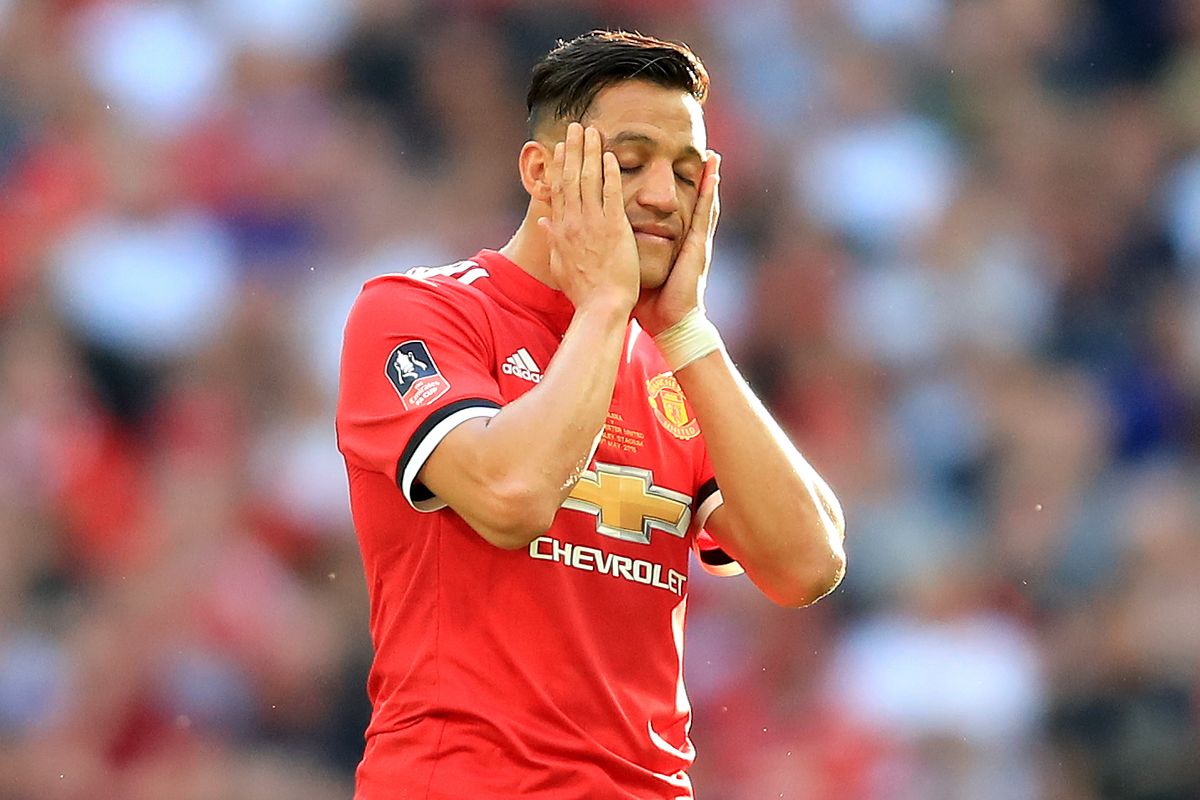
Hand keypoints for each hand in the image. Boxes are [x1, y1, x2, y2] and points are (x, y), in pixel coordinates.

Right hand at [538, 123, 640, 315]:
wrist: (601, 306)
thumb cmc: (583, 292)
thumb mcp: (560, 265)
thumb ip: (552, 240)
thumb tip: (542, 222)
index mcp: (561, 230)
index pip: (558, 190)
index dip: (559, 165)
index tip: (560, 147)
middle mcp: (574, 222)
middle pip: (571, 177)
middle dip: (573, 149)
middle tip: (576, 126)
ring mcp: (593, 223)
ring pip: (589, 179)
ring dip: (590, 152)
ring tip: (592, 131)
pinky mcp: (614, 228)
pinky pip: (611, 194)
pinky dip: (610, 173)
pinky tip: (610, 155)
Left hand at [634, 151, 720, 335]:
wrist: (669, 322)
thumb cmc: (649, 301)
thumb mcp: (630, 269)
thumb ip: (617, 253)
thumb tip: (595, 244)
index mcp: (666, 241)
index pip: (665, 207)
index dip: (666, 187)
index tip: (663, 166)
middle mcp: (682, 237)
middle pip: (685, 200)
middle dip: (692, 176)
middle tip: (699, 151)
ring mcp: (693, 240)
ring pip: (701, 203)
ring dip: (708, 179)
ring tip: (712, 156)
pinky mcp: (699, 246)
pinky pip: (705, 216)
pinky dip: (710, 196)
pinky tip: (714, 177)